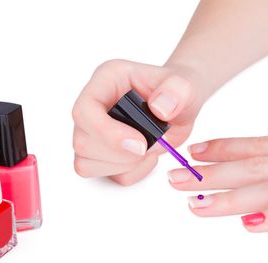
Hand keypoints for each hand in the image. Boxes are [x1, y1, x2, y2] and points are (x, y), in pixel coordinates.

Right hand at [72, 59, 204, 184]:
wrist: (180, 107)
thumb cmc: (177, 92)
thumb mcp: (185, 86)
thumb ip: (177, 92)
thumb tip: (159, 108)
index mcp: (105, 81)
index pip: (84, 111)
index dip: (106, 133)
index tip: (140, 143)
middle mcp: (94, 106)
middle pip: (82, 142)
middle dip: (118, 154)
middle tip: (148, 146)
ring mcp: (94, 131)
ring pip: (86, 163)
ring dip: (122, 165)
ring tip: (148, 150)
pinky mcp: (102, 153)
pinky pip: (105, 175)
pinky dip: (130, 173)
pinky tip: (146, 157)